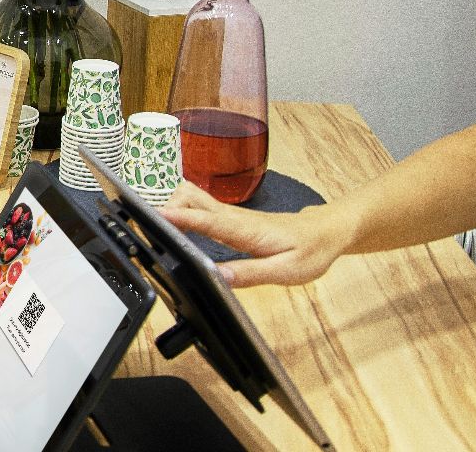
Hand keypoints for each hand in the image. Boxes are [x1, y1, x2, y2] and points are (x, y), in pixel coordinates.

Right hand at [159, 181, 356, 287]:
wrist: (326, 231)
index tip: (155, 217)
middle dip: (166, 207)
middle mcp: (232, 216)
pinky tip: (178, 226)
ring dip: (172, 205)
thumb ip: (249, 274)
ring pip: (191, 195)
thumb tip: (217, 279)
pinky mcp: (230, 216)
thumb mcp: (286, 272)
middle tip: (150, 227)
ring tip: (160, 228)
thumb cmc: (309, 251)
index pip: (206, 219)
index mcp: (245, 230)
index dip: (180, 218)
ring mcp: (230, 213)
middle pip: (189, 196)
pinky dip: (182, 209)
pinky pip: (198, 205)